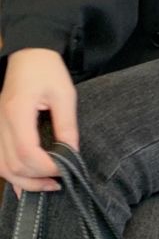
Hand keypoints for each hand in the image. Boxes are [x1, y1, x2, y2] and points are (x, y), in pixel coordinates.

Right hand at [0, 49, 78, 194]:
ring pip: (0, 167)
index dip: (46, 166)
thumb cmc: (48, 70)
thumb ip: (67, 125)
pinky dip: (11, 174)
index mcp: (17, 111)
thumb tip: (72, 152)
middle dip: (36, 178)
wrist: (29, 54)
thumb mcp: (64, 95)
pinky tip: (26, 183)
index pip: (26, 152)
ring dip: (22, 180)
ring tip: (47, 184)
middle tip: (59, 181)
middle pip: (10, 165)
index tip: (66, 168)